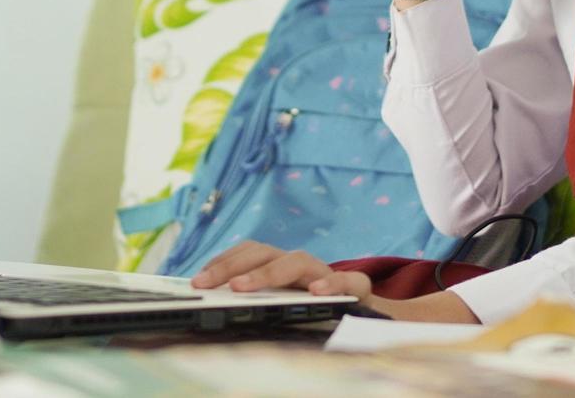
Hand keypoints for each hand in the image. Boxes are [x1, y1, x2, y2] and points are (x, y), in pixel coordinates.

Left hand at [187, 240, 481, 322]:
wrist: (378, 323)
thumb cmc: (323, 316)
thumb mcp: (285, 310)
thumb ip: (261, 306)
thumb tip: (216, 303)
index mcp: (281, 269)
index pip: (248, 254)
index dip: (221, 262)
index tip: (196, 281)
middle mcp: (302, 266)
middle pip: (264, 252)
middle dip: (232, 265)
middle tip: (208, 284)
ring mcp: (328, 274)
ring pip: (297, 261)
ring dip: (269, 272)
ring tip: (244, 287)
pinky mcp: (357, 288)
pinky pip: (346, 280)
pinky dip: (332, 282)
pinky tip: (318, 291)